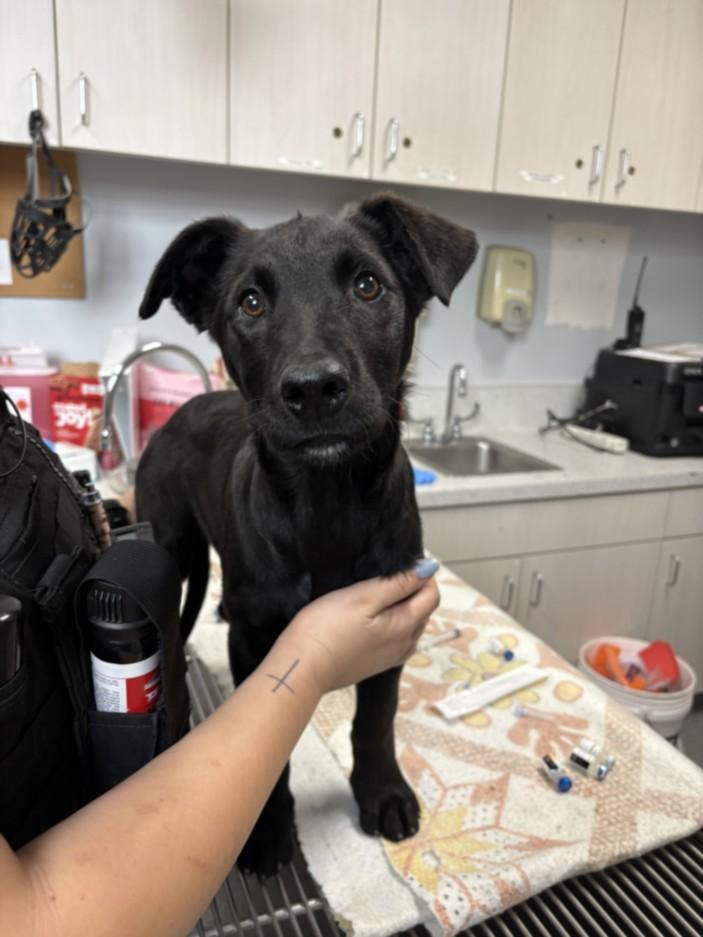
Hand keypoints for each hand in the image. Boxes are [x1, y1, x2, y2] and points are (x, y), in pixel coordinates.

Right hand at [281, 559, 439, 693]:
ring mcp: (391, 657)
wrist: (302, 668)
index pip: (432, 596)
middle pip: (422, 611)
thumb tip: (428, 569)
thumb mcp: (362, 596)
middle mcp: (405, 644)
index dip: (422, 576)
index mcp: (405, 625)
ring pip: (410, 626)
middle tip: (383, 577)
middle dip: (412, 590)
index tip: (400, 565)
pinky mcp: (376, 665)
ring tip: (374, 595)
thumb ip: (398, 584)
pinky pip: (396, 640)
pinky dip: (392, 624)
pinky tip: (371, 619)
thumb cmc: (327, 627)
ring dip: (401, 608)